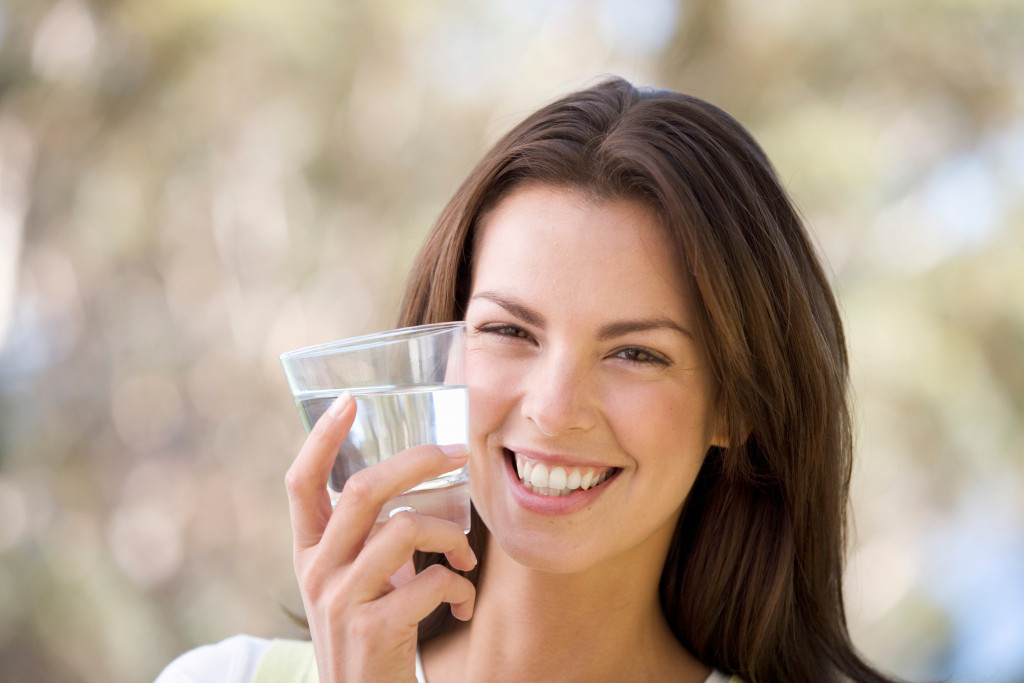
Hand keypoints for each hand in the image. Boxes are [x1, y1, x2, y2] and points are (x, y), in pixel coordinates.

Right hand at [285, 393, 476, 681]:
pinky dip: (460, 586)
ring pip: (405, 529)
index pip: (301, 483)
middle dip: (417, 462)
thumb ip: (371, 537)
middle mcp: (318, 571)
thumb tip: (419, 480)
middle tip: (456, 452)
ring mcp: (342, 601)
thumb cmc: (372, 631)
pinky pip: (432, 581)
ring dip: (450, 536)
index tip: (350, 400)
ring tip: (465, 556)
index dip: (322, 438)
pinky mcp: (373, 629)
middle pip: (364, 490)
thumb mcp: (355, 581)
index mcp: (310, 552)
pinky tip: (461, 604)